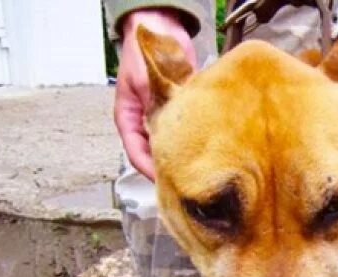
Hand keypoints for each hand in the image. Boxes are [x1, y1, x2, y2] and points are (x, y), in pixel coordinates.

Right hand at [114, 9, 196, 179]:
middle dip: (169, 170)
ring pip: (172, 147)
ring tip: (199, 174)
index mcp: (128, 120)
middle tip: (187, 186)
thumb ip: (153, 112)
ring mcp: (163, 121)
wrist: (160, 30)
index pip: (136, 154)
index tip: (165, 183)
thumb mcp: (143, 85)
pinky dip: (196, 143)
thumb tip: (165, 140)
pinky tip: (209, 153)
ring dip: (184, 159)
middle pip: (155, 155)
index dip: (149, 170)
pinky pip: (188, 134)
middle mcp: (145, 124)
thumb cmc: (142, 56)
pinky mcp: (181, 114)